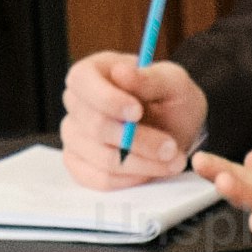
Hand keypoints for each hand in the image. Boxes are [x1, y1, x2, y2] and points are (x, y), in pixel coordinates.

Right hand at [60, 49, 207, 186]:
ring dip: (142, 163)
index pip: (81, 81)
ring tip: (172, 160)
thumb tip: (122, 73)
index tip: (137, 112)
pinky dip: (130, 179)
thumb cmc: (170, 99)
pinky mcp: (80, 163)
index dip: (107, 99)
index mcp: (92, 73)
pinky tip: (152, 171)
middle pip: (95, 126)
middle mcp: (76, 103)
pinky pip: (99, 179)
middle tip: (170, 147)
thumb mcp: (174, 82)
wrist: (176, 129)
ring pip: (101, 157)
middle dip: (137, 140)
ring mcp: (74, 135)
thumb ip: (151, 78)